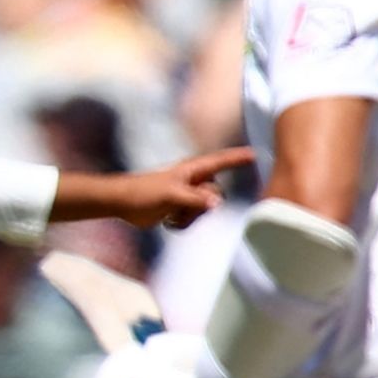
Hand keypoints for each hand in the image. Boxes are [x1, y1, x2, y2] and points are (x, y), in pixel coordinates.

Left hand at [115, 147, 254, 230]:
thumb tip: (217, 203)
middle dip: (202, 207)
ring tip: (171, 217)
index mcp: (191, 170)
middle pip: (215, 195)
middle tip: (181, 209)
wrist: (122, 203)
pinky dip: (183, 224)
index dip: (237, 158)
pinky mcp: (179, 208)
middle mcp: (191, 181)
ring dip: (190, 218)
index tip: (255, 153)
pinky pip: (193, 219)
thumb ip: (195, 199)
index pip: (220, 161)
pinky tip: (168, 222)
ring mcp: (186, 195)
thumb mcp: (171, 195)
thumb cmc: (144, 193)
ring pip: (205, 210)